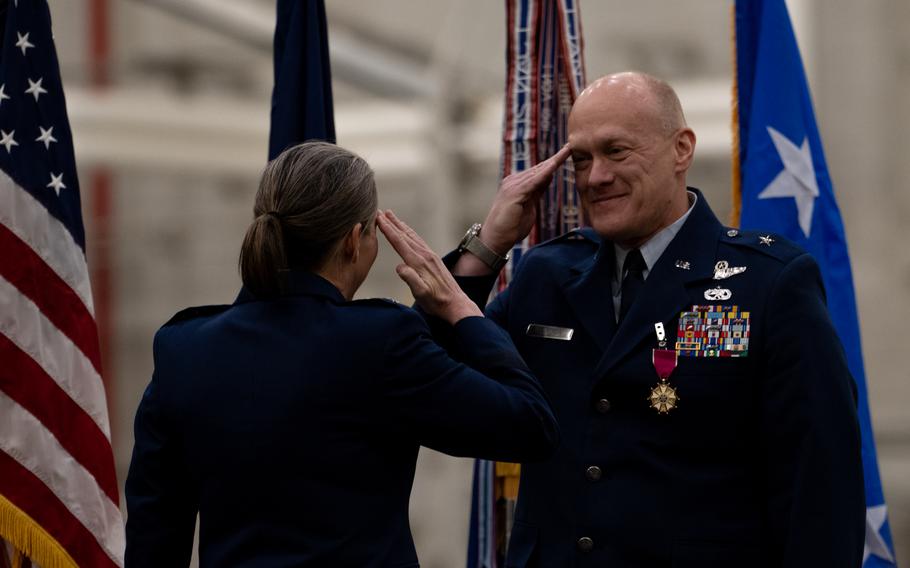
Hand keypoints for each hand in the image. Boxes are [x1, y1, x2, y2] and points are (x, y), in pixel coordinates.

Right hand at [377, 210, 483, 324]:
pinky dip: (411, 233)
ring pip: (412, 236)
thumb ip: (410, 279)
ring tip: (391, 216)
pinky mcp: (434, 259)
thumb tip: (399, 266)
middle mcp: (425, 255)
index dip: (388, 229)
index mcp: (418, 262)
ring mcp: (430, 256)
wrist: (455, 303)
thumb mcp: (421, 294)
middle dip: (391, 223)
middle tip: (380, 211)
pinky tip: (408, 232)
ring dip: (400, 225)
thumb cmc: (436, 302)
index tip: (378, 218)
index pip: (399, 242)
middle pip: (404, 235)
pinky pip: (419, 241)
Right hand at [455, 145, 571, 274]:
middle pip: (539, 167)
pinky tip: (555, 165)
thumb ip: (537, 192)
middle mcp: (513, 181)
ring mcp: (512, 185)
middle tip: (570, 146)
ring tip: (566, 151)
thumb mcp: (529, 206)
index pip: (538, 171)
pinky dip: (545, 172)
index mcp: (517, 184)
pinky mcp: (514, 193)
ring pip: (537, 171)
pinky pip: (533, 180)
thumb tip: (548, 178)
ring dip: (553, 161)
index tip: (566, 153)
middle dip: (555, 158)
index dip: (553, 163)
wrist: (495, 239)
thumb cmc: (511, 227)